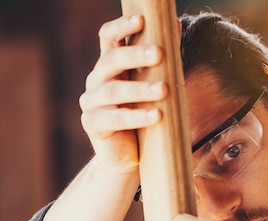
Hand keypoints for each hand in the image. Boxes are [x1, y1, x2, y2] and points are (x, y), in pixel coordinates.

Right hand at [79, 14, 167, 172]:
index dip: (122, 26)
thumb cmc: (144, 114)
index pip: (109, 38)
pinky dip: (137, 117)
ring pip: (114, 91)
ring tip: (164, 90)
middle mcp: (96, 79)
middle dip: (135, 55)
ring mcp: (91, 102)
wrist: (130, 155)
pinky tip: (157, 116)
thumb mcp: (152, 84)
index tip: (141, 19)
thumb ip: (161, 59)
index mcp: (110, 65)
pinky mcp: (93, 125)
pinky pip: (115, 119)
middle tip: (159, 53)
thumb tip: (175, 24)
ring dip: (141, 89)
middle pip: (111, 61)